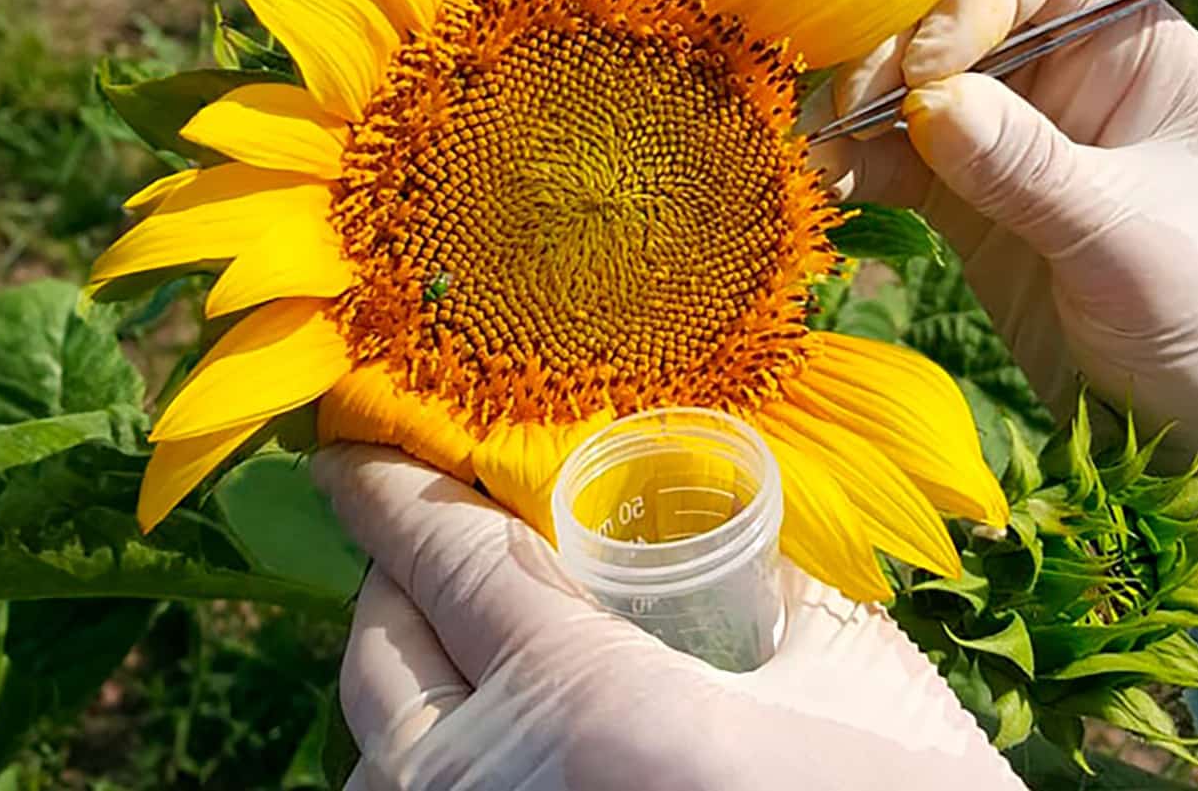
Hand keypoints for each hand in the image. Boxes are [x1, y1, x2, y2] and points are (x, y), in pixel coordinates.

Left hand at [315, 444, 1021, 790]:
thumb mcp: (845, 673)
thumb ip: (757, 589)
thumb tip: (713, 523)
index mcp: (583, 703)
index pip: (441, 558)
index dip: (387, 487)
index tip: (353, 442)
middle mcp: (495, 789)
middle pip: (380, 652)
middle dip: (397, 579)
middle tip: (446, 534)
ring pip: (380, 754)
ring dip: (409, 679)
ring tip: (472, 638)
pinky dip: (432, 760)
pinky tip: (497, 737)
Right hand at [809, 0, 1197, 639]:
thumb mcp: (1132, 241)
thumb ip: (1030, 168)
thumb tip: (926, 101)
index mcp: (1136, 48)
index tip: (935, 66)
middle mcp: (1068, 76)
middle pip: (955, 10)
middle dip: (894, 46)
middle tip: (853, 106)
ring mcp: (1014, 141)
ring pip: (911, 85)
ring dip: (857, 106)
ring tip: (821, 151)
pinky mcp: (971, 207)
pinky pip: (895, 160)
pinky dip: (855, 164)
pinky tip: (827, 187)